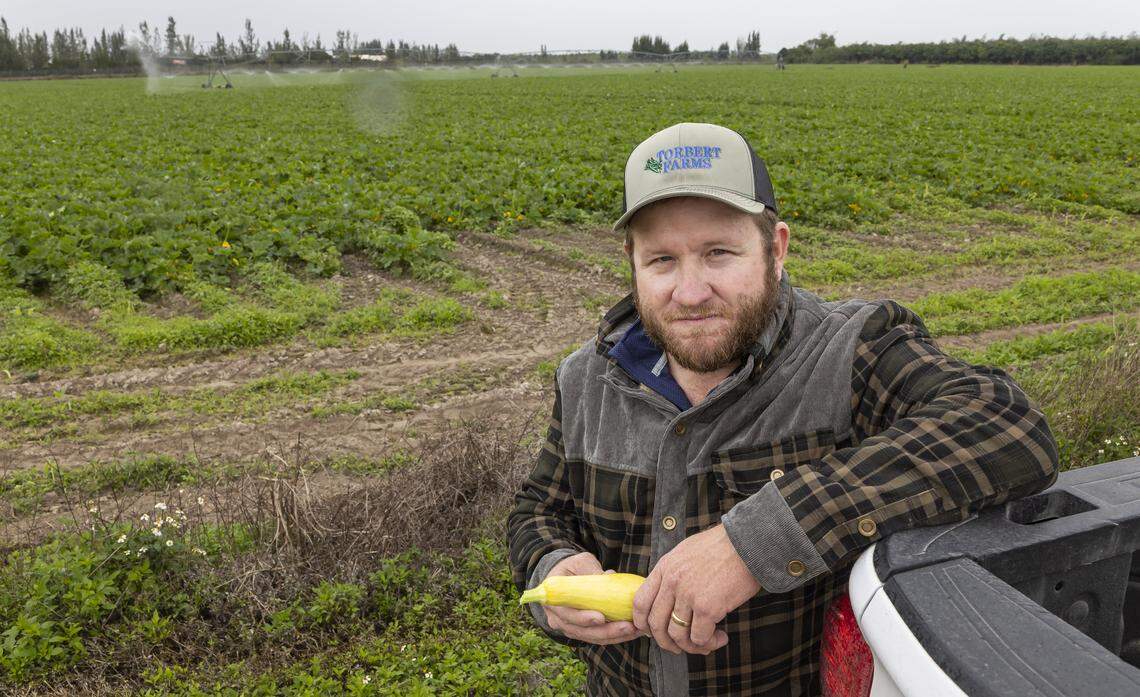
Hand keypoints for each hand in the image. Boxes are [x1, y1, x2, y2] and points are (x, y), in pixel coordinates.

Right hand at [539, 552, 644, 645]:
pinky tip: (632, 632)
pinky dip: (616, 636)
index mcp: (553, 601)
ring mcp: (570, 628)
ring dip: (615, 636)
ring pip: (593, 638)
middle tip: (627, 626)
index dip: (583, 618)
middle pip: (582, 631)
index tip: (601, 617)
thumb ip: (590, 569)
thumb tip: (608, 576)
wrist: (566, 576)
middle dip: (606, 631)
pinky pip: (599, 638)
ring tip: (634, 630)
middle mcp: (558, 619)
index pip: (567, 614)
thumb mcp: (579, 562)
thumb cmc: (572, 567)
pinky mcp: (583, 632)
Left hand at [632, 523, 758, 655]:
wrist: (747, 543)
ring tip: (707, 644)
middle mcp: (672, 582)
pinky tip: (721, 637)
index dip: (642, 622)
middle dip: (666, 642)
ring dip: (691, 646)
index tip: (652, 632)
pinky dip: (710, 643)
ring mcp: (688, 595)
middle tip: (679, 647)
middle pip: (656, 624)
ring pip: (677, 635)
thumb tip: (669, 597)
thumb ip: (674, 572)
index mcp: (665, 567)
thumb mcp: (687, 552)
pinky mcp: (707, 607)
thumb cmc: (723, 547)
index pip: (640, 601)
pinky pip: (700, 637)